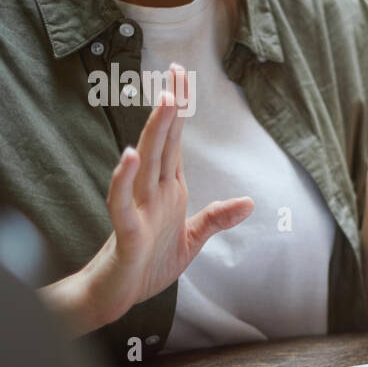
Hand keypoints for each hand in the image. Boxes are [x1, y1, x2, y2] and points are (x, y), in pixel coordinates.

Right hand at [45, 64, 253, 331]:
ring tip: (165, 101)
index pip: (175, 142)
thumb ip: (216, 218)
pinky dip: (125, 178)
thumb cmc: (148, 263)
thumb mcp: (193, 240)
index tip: (182, 78)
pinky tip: (130, 156)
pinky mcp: (126, 231)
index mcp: (169, 190)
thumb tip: (250, 201)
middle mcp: (152, 192)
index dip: (180, 112)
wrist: (117, 295)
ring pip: (146, 163)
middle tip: (175, 72)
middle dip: (170, 109)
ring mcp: (138, 209)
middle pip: (162, 143)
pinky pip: (122, 201)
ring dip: (155, 132)